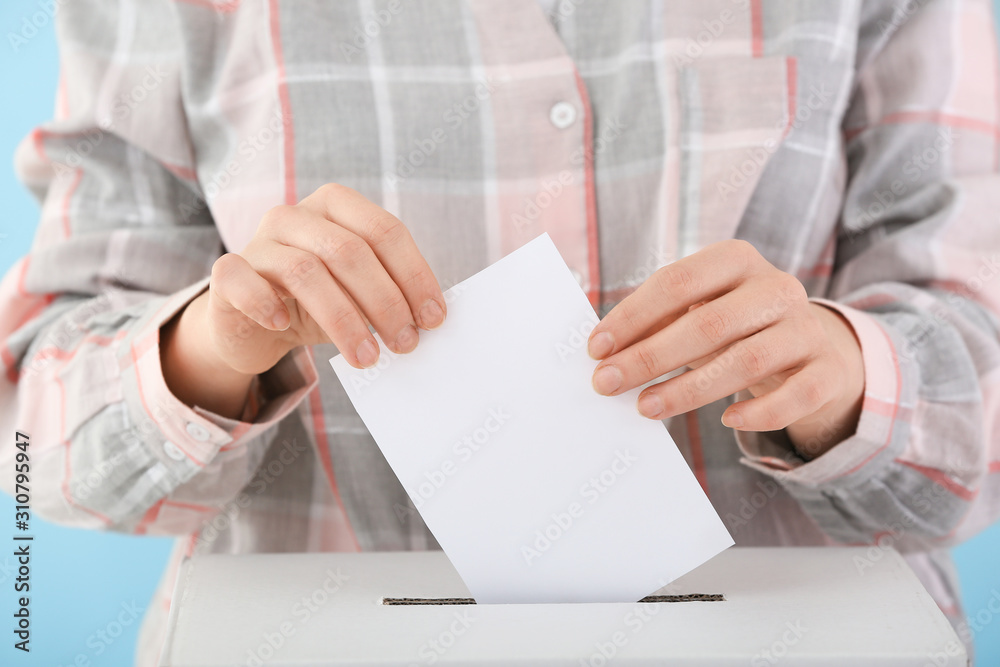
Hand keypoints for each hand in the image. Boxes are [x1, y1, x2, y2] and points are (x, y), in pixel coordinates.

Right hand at [161, 184, 446, 416]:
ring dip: (344, 320)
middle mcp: (296, 216)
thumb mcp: (358, 294)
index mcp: (336, 207)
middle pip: (349, 251)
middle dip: (385, 302)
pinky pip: (243, 281)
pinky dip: (266, 303)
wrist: (255, 324)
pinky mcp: (227, 274)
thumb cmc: (317, 304)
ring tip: (367, 356)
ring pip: (306, 271)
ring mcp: (259, 241)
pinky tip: (284, 326)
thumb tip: (430, 318)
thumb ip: (390, 293)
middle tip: (405, 343)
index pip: (385, 232)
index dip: (414, 275)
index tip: (434, 318)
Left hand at [586, 240, 863, 457]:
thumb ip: (659, 320)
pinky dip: (762, 412)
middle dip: (650, 356)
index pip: (678, 282)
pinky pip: (797, 395)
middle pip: (708, 323)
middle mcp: (776, 287)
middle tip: (608, 382)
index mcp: (736, 260)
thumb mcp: (698, 309)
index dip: (634, 315)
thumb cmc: (733, 325)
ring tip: (646, 407)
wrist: (808, 345)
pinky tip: (726, 421)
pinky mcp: (827, 369)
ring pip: (748, 361)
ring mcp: (807, 327)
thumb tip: (604, 348)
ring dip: (689, 389)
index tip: (596, 347)